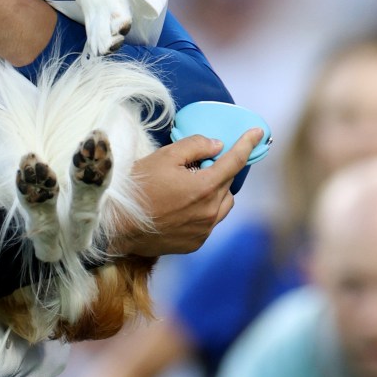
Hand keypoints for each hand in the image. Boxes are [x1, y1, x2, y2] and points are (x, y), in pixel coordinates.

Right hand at [113, 129, 262, 255]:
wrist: (118, 226)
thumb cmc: (138, 187)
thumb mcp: (164, 156)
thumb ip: (194, 146)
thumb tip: (216, 145)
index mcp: (205, 187)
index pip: (235, 161)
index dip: (248, 144)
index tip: (258, 132)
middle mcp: (210, 211)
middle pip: (227, 183)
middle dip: (216, 171)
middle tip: (192, 166)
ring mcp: (204, 230)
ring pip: (222, 204)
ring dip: (214, 192)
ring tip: (188, 188)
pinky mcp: (196, 243)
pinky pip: (209, 222)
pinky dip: (202, 210)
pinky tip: (179, 207)